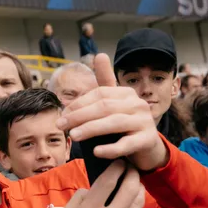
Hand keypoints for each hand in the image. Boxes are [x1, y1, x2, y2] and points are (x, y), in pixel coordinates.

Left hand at [56, 53, 168, 171]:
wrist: (147, 148)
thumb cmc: (124, 126)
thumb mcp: (114, 105)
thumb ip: (104, 83)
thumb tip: (100, 55)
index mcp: (126, 93)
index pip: (99, 94)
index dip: (78, 104)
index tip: (62, 114)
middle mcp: (137, 104)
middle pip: (104, 107)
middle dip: (79, 116)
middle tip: (61, 125)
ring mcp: (144, 122)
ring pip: (114, 123)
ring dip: (91, 129)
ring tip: (73, 136)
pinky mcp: (147, 140)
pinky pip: (127, 144)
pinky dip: (111, 148)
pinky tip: (96, 151)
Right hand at [57, 161, 145, 207]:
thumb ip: (78, 199)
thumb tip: (94, 187)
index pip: (108, 182)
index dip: (116, 167)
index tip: (119, 161)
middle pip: (129, 188)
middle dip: (132, 173)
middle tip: (131, 168)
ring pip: (137, 202)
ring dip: (137, 188)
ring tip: (133, 182)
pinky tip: (128, 206)